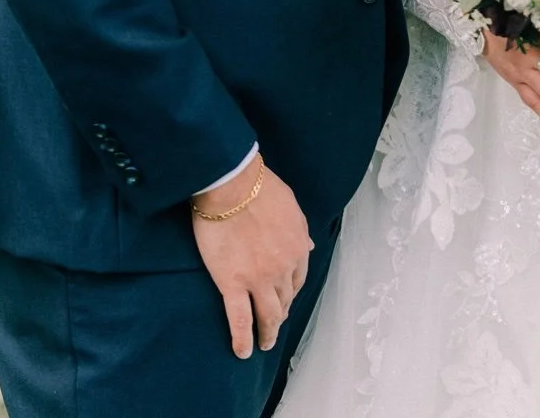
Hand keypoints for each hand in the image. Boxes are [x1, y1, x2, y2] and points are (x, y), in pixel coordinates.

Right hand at [189, 164, 311, 360]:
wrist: (233, 186)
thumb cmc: (260, 189)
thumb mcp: (290, 207)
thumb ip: (299, 230)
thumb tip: (307, 247)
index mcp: (297, 247)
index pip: (298, 280)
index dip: (291, 294)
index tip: (285, 302)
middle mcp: (282, 268)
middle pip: (284, 300)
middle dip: (281, 315)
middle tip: (274, 327)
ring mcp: (258, 279)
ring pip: (267, 314)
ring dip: (267, 333)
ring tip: (263, 344)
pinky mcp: (232, 285)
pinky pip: (240, 320)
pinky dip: (243, 339)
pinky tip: (243, 352)